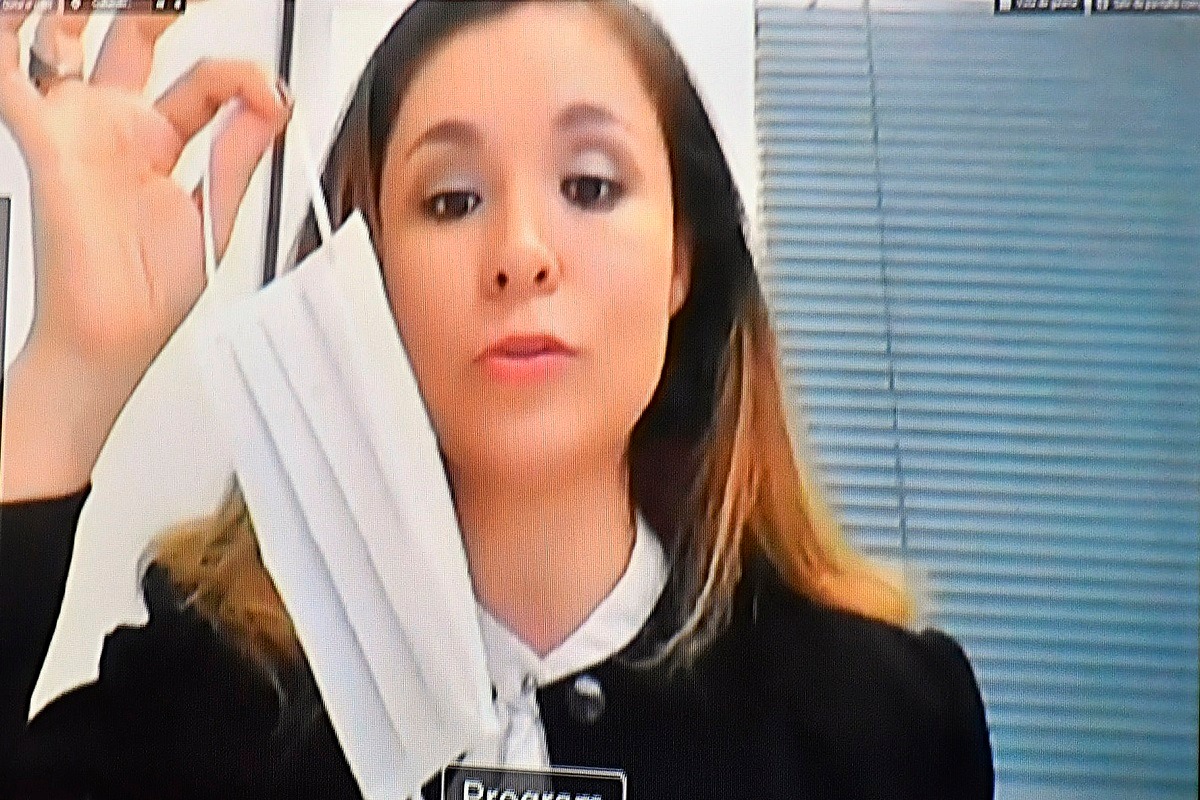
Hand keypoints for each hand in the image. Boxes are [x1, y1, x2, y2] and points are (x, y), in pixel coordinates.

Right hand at [0, 4, 291, 499]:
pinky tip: (27, 15)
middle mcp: (119, 129)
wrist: (116, 339)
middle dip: (155, 10)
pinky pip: (18, 80)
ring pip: (70, 43)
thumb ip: (238, 157)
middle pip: (133, 43)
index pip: (206, 83)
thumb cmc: (151, 294)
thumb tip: (274, 106)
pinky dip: (16, 43)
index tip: (275, 95)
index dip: (244, 78)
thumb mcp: (215, 217)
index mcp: (161, 145)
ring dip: (82, 12)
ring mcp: (82, 131)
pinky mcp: (49, 144)